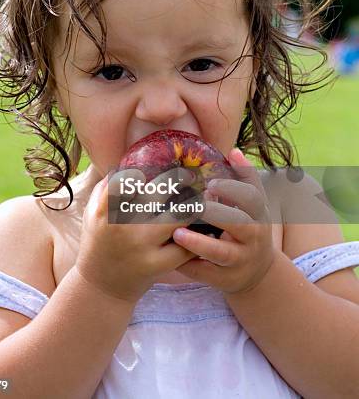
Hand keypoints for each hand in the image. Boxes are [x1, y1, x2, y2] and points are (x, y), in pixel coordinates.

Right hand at [76, 166, 197, 303]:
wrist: (101, 287)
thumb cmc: (99, 242)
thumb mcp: (92, 213)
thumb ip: (106, 187)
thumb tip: (128, 161)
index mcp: (105, 210)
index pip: (126, 180)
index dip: (147, 171)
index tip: (162, 166)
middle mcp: (122, 226)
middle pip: (159, 194)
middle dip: (179, 180)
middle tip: (190, 175)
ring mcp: (141, 246)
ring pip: (177, 218)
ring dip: (192, 206)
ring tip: (201, 198)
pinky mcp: (157, 266)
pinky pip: (185, 246)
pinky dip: (197, 235)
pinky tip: (203, 226)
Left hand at [172, 148, 274, 295]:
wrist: (258, 272)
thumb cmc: (249, 228)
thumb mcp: (253, 206)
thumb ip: (244, 178)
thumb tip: (234, 151)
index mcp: (258, 214)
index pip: (252, 198)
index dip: (233, 189)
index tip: (211, 183)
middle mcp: (253, 237)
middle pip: (239, 224)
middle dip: (217, 214)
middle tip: (193, 204)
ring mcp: (241, 260)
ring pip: (222, 253)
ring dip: (199, 243)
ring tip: (177, 233)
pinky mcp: (226, 279)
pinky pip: (207, 273)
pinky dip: (190, 266)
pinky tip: (173, 256)